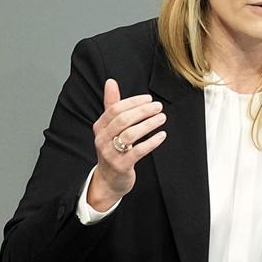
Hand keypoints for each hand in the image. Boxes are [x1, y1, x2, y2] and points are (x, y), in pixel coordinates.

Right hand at [87, 79, 166, 210]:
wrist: (109, 180)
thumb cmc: (113, 149)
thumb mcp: (110, 127)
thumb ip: (112, 105)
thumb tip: (111, 81)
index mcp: (100, 127)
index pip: (116, 109)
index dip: (134, 102)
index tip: (149, 99)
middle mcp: (102, 139)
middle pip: (123, 119)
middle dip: (143, 111)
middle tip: (158, 107)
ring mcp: (110, 153)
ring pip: (130, 134)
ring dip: (149, 124)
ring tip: (162, 118)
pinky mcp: (121, 165)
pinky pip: (138, 151)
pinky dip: (152, 142)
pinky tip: (162, 135)